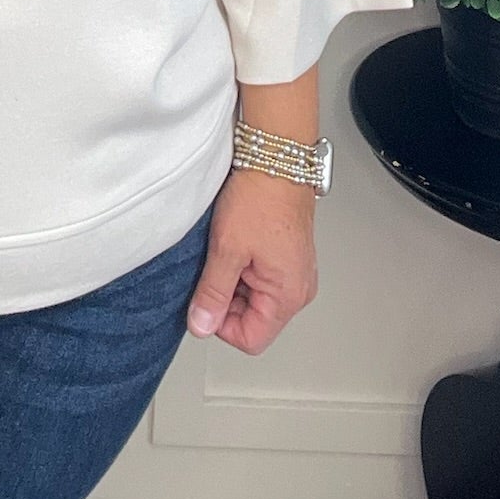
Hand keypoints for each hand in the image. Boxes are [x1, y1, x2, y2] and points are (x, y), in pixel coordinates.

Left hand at [185, 166, 318, 352]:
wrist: (276, 159)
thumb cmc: (260, 198)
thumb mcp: (227, 249)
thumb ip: (213, 293)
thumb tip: (201, 326)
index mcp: (288, 296)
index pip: (250, 339)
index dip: (222, 324)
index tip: (207, 297)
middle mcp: (298, 290)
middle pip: (253, 319)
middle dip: (227, 299)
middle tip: (215, 265)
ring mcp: (295, 273)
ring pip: (255, 297)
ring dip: (234, 280)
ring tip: (228, 248)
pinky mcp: (288, 257)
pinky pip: (261, 277)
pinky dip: (243, 266)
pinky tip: (236, 242)